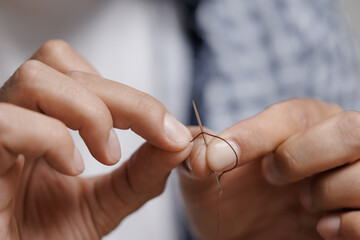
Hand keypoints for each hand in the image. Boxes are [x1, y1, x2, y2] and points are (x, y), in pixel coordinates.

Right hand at [0, 39, 191, 239]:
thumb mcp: (106, 203)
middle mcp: (15, 116)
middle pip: (62, 64)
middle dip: (125, 100)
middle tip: (157, 135)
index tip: (168, 129)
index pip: (80, 72)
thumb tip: (180, 141)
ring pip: (36, 78)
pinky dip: (52, 140)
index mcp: (42, 120)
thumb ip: (142, 173)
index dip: (130, 93)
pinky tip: (72, 170)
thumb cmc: (45, 238)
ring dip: (88, 112)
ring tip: (107, 156)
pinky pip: (8, 122)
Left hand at [178, 98, 359, 239]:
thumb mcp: (205, 179)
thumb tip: (199, 155)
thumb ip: (197, 160)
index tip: (217, 160)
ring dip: (329, 192)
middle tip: (272, 176)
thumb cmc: (233, 200)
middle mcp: (335, 143)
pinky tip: (322, 228)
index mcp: (299, 124)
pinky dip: (349, 224)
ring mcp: (356, 175)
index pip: (289, 116)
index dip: (254, 136)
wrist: (249, 235)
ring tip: (304, 204)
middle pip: (350, 129)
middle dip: (303, 157)